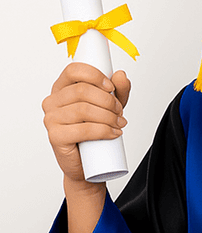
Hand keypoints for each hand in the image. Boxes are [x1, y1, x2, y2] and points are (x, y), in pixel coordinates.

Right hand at [42, 63, 130, 183]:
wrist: (88, 162)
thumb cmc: (94, 131)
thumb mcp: (110, 106)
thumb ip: (118, 90)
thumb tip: (120, 75)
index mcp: (61, 88)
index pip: (73, 70)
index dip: (95, 75)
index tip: (111, 88)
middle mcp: (52, 101)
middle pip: (81, 90)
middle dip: (107, 100)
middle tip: (120, 111)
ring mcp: (51, 119)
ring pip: (83, 110)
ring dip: (108, 116)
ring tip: (119, 123)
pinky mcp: (55, 136)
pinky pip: (83, 130)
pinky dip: (103, 131)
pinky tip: (113, 133)